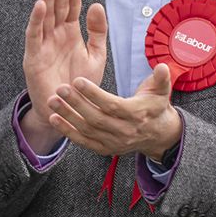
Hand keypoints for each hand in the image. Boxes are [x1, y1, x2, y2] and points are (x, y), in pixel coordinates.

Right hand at [21, 0, 106, 149]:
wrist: (68, 110)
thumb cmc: (81, 85)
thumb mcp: (96, 56)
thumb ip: (98, 32)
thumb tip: (97, 4)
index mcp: (70, 33)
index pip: (71, 6)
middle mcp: (55, 35)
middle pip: (58, 5)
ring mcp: (43, 45)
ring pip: (45, 16)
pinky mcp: (33, 58)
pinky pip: (34, 36)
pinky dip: (37, 20)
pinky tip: (41, 5)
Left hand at [45, 65, 181, 159]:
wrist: (158, 135)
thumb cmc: (156, 106)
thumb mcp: (162, 91)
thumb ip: (162, 79)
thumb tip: (163, 67)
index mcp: (136, 115)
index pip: (112, 105)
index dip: (94, 94)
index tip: (78, 80)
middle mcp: (124, 131)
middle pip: (96, 118)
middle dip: (76, 104)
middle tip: (60, 88)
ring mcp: (113, 142)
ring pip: (87, 130)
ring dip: (67, 116)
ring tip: (52, 101)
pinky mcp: (104, 149)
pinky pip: (83, 141)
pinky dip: (68, 132)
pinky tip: (54, 119)